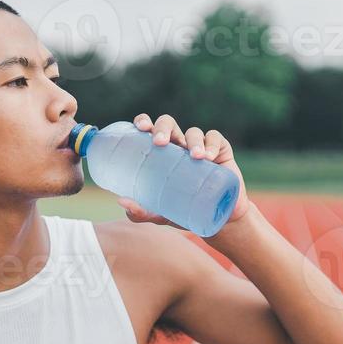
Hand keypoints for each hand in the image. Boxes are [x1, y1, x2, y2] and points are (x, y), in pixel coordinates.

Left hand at [117, 113, 252, 232]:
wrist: (218, 221)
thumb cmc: (185, 213)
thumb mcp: (160, 215)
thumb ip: (140, 212)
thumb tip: (121, 201)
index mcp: (161, 154)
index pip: (150, 130)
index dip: (144, 122)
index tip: (140, 127)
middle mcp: (178, 146)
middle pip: (168, 124)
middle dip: (163, 128)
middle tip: (159, 142)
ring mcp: (199, 147)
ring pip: (193, 132)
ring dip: (192, 140)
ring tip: (195, 157)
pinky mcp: (220, 151)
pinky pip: (215, 139)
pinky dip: (211, 144)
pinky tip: (209, 156)